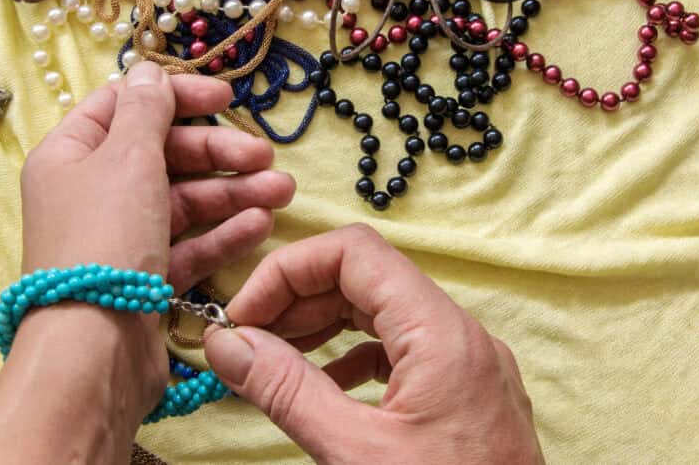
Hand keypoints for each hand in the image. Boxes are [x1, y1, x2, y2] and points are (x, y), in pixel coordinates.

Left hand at [19, 60, 295, 408]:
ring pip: (184, 201)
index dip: (177, 96)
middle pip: (164, 154)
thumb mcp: (127, 159)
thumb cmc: (105, 239)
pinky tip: (261, 227)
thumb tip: (149, 70)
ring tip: (282, 192)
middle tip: (267, 156)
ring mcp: (120, 237)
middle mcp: (92, 192)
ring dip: (233, 193)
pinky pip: (189, 244)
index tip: (226, 98)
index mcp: (72, 154)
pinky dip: (223, 234)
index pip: (126, 105)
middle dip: (219, 153)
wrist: (92, 352)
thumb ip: (146, 110)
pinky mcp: (145, 278)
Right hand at [203, 224, 542, 464]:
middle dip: (299, 300)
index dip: (289, 271)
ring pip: (384, 313)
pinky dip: (353, 358)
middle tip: (245, 340)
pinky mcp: (466, 395)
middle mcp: (463, 337)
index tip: (244, 315)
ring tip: (271, 360)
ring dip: (322, 327)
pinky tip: (321, 387)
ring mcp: (469, 366)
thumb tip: (229, 345)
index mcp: (443, 335)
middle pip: (367, 278)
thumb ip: (287, 391)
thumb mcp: (355, 455)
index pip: (354, 252)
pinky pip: (402, 352)